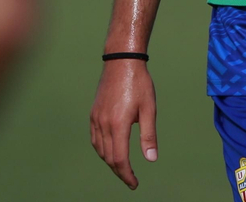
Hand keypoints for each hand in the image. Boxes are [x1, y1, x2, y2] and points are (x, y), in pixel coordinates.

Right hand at [90, 59, 158, 189]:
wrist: (121, 61)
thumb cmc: (139, 83)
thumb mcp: (149, 109)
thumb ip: (149, 136)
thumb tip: (151, 159)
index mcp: (118, 124)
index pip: (119, 159)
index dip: (127, 175)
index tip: (134, 184)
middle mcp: (103, 124)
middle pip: (109, 157)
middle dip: (120, 171)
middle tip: (131, 179)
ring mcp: (96, 118)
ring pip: (100, 150)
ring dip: (110, 161)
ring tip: (122, 167)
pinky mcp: (93, 113)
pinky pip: (95, 138)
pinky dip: (102, 150)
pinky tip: (110, 150)